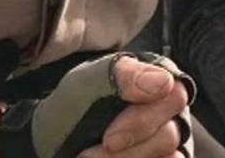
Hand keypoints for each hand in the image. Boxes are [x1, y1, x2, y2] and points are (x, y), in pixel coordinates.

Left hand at [0, 53, 191, 157]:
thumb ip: (122, 75)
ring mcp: (167, 139)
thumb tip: (164, 82)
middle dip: (129, 149)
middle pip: (169, 134)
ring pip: (169, 157)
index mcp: (156, 80)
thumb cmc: (71, 108)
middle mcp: (168, 110)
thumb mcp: (85, 84)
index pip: (174, 97)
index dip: (144, 121)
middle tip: (95, 152)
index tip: (110, 139)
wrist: (50, 142)